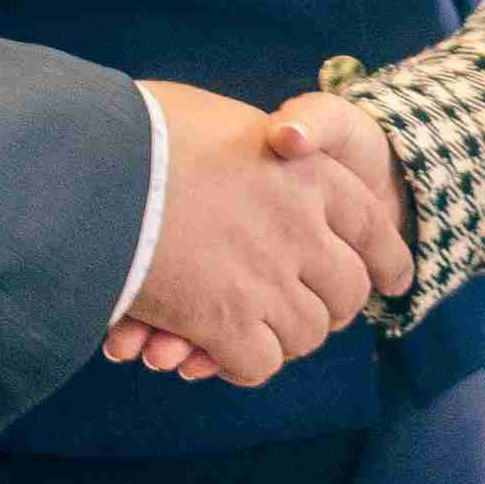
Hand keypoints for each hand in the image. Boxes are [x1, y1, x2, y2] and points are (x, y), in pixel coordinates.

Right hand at [108, 81, 413, 389]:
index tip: (394, 282)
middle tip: (304, 313)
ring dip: (280, 338)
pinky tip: (214, 353)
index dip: (386, 260)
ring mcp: (268, 275)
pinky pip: (260, 363)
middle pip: (345, 290)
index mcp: (308, 171)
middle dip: (328, 308)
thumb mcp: (223, 118)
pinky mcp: (226, 319)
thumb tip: (284, 142)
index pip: (372, 225)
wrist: (89, 162)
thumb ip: (264, 142)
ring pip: (306, 333)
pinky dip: (241, 365)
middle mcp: (301, 224)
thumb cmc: (144, 130)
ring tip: (250, 330)